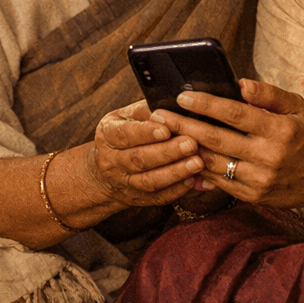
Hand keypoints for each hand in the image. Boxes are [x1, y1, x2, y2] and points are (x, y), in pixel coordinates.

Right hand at [88, 99, 202, 207]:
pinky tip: (192, 181)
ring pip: (149, 181)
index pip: (125, 134)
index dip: (145, 133)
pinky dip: (176, 190)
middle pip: (139, 159)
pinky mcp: (137, 198)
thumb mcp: (128, 116)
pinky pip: (157, 197)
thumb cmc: (125, 133)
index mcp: (108, 134)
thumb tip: (176, 104)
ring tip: (197, 163)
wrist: (106, 169)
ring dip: (175, 173)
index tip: (167, 129)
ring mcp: (124, 182)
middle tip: (191, 144)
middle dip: (167, 152)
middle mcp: (112, 160)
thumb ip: (148, 110)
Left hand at [161, 79, 303, 209]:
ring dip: (185, 148)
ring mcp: (260, 180)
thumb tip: (239, 84)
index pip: (235, 114)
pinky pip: (219, 181)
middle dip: (183, 126)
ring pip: (213, 163)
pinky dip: (199, 168)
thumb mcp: (297, 107)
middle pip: (216, 139)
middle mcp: (269, 157)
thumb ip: (268, 94)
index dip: (205, 104)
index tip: (182, 96)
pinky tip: (182, 155)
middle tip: (159, 115)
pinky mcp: (253, 196)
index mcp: (280, 130)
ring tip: (164, 135)